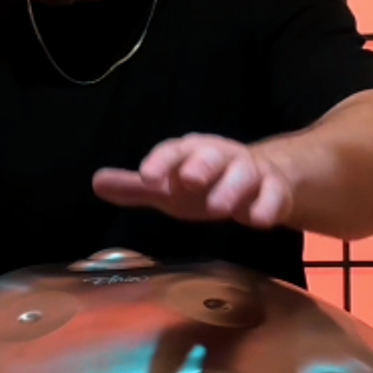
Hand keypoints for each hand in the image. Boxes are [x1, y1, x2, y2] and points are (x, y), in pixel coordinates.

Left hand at [93, 134, 292, 228]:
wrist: (262, 178)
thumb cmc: (206, 183)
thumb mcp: (170, 186)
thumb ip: (137, 188)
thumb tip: (96, 183)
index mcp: (191, 152)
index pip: (173, 152)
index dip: (160, 162)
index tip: (147, 177)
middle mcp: (220, 157)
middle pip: (211, 156)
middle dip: (200, 165)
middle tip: (189, 179)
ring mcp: (250, 172)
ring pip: (244, 174)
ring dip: (232, 189)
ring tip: (220, 207)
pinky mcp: (275, 190)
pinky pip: (274, 196)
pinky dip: (268, 206)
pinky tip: (258, 220)